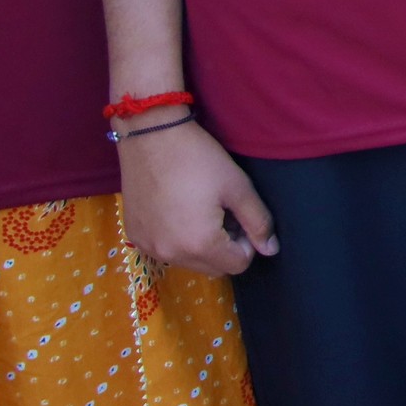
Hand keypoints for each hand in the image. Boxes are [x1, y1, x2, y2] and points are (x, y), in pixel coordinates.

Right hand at [120, 119, 276, 275]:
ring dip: (201, 246)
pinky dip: (177, 240)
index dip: (247, 244)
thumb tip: (271, 250)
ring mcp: (148, 247)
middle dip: (225, 248)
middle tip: (224, 213)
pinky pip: (164, 250)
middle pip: (212, 268)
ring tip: (202, 210)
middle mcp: (170, 254)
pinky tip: (177, 210)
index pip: (237, 265)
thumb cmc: (200, 159)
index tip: (240, 217)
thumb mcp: (237, 187)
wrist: (151, 137)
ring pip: (188, 262)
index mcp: (200, 244)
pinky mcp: (134, 236)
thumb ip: (258, 222)